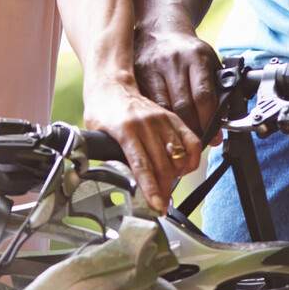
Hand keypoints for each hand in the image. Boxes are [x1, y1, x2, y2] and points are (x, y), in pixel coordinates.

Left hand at [84, 79, 202, 212]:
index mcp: (126, 130)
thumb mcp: (96, 135)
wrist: (112, 85)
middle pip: (163, 165)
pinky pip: (191, 141)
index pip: (142, 165)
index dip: (151, 188)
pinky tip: (184, 168)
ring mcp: (162, 120)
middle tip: (162, 204)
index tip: (157, 204)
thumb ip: (108, 157)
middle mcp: (147, 124)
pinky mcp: (172, 118)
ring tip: (168, 188)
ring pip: (179, 156)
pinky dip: (192, 158)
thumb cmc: (102, 111)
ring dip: (176, 177)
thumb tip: (118, 181)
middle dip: (164, 189)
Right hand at [133, 24, 221, 138]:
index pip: (203, 95)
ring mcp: (153, 68)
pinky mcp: (137, 75)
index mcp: (196, 57)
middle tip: (197, 142)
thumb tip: (220, 126)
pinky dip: (157, 119)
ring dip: (173, 128)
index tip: (213, 136)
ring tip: (181, 140)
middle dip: (192, 129)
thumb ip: (217, 89)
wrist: (158, 31)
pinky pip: (148, 104)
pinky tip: (163, 127)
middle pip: (183, 105)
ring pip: (163, 108)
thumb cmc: (188, 52)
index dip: (209, 120)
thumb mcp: (209, 62)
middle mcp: (174, 61)